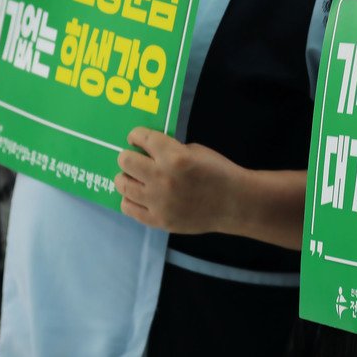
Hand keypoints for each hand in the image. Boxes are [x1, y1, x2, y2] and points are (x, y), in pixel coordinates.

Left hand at [115, 128, 242, 233]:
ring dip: (126, 177)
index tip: (135, 138)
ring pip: (122, 185)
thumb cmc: (218, 171)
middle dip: (128, 156)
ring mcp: (158, 202)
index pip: (142, 137)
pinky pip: (129, 208)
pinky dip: (130, 199)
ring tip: (133, 178)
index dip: (136, 135)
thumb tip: (148, 151)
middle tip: (135, 159)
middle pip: (125, 161)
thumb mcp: (195, 150)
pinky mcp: (158, 221)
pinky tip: (138, 195)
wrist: (234, 203)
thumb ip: (170, 150)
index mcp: (174, 156)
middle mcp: (161, 178)